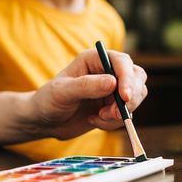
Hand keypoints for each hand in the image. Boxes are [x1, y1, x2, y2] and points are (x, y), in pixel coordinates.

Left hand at [32, 49, 147, 139]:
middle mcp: (107, 71)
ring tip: (99, 117)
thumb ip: (86, 86)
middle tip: (114, 114)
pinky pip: (126, 114)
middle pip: (136, 78)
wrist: (45, 121)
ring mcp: (112, 89)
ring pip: (135, 97)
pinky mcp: (113, 106)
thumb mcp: (63, 92)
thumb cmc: (49, 101)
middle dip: (130, 98)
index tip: (125, 97)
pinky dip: (114, 122)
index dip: (128, 78)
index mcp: (95, 59)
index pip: (122, 62)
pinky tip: (94, 121)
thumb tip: (112, 83)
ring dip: (121, 112)